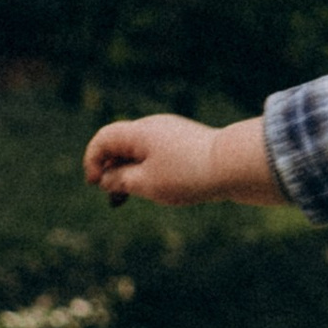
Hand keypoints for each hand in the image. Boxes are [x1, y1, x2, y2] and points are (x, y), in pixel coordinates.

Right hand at [83, 114, 284, 207]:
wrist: (234, 165)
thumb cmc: (187, 175)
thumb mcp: (145, 183)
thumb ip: (118, 179)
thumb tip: (106, 176)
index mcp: (141, 131)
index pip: (104, 138)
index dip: (92, 160)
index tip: (95, 184)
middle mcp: (155, 126)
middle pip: (120, 144)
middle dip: (110, 170)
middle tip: (114, 199)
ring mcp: (172, 132)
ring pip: (139, 151)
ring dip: (128, 173)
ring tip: (126, 200)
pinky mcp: (186, 142)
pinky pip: (156, 154)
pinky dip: (147, 171)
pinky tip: (152, 190)